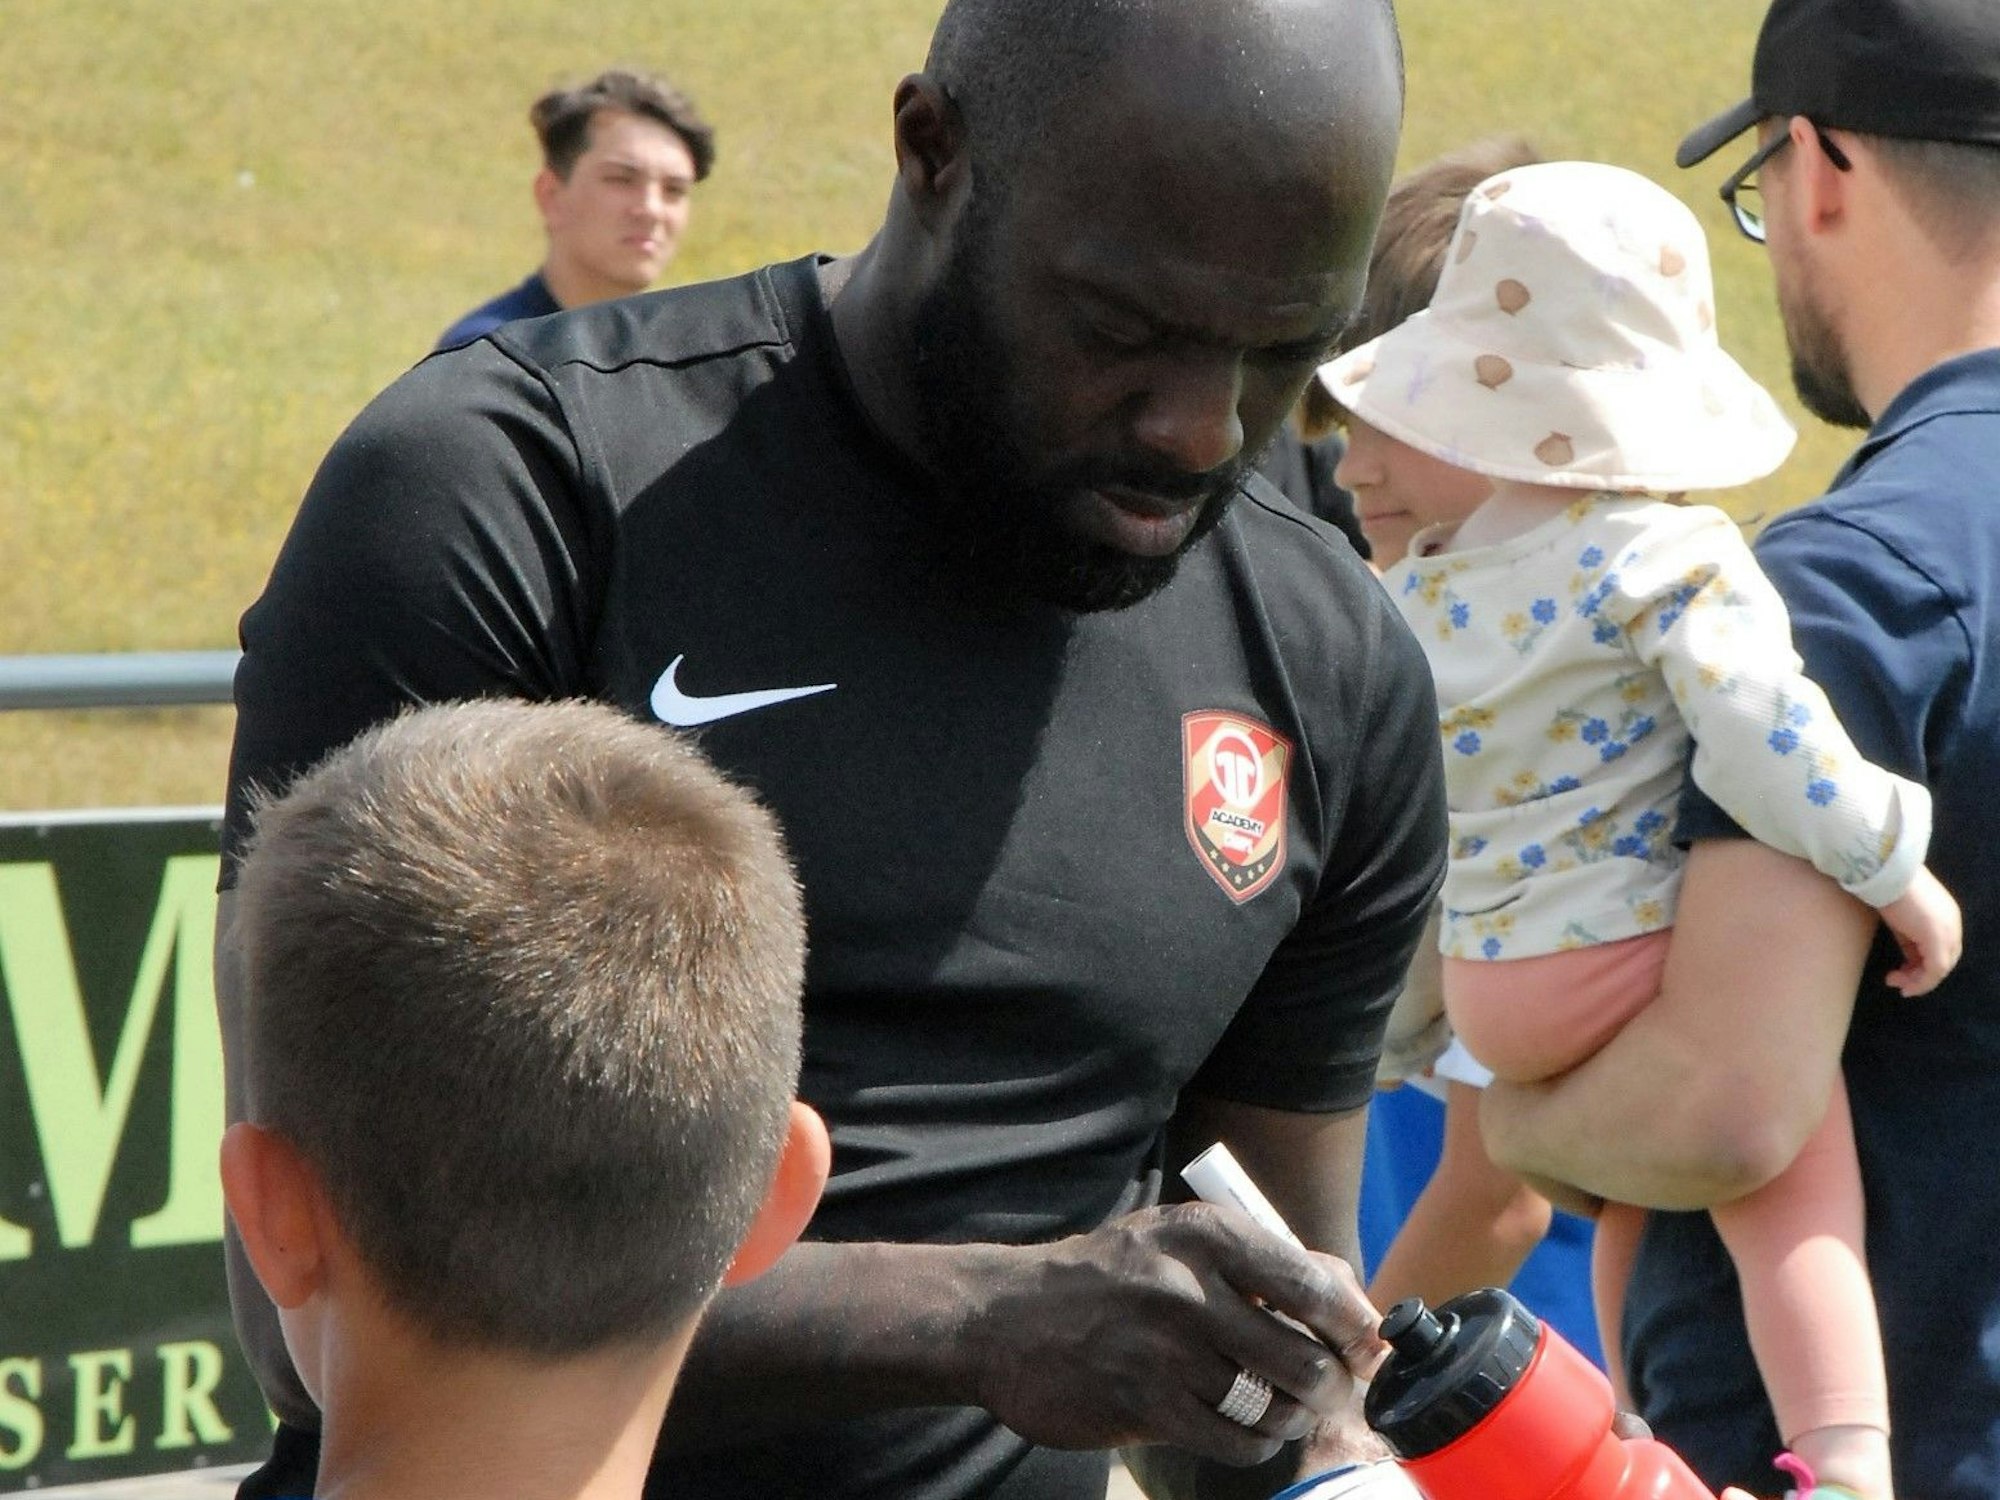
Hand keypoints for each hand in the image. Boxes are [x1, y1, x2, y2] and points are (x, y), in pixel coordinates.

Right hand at [968, 1202, 1385, 1468]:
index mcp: (1205, 1236)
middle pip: (1306, 1358)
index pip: (1313, 1284)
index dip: (1355, 1326)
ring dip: (1291, 1417)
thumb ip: (1261, 1260)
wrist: (1007, 1318)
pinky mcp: (1147, 1406)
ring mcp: (1167, 1352)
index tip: (1368, 1347)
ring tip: (1282, 1407)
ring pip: (1276, 1406)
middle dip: (1330, 1385)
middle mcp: (1190, 1288)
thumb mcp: (1177, 1240)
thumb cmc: (1110, 1276)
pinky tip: (1241, 1425)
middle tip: (1326, 1389)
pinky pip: (1235, 1440)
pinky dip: (1252, 1441)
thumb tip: (1350, 1295)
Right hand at [1879, 864, 1961, 995]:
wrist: (1889, 872)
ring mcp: (1947, 932)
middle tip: (1899, 983)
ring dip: (1918, 981)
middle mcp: (1953, 926)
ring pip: (1940, 968)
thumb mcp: (1901, 917)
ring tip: (1897, 984)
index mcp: (1947, 917)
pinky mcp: (1938, 939)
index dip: (1923, 965)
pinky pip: (1935, 969)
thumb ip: (1909, 936)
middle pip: (1944, 961)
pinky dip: (1920, 981)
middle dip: (1921, 976)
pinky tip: (1903, 984)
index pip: (1942, 949)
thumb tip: (1908, 956)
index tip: (1900, 973)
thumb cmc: (1890, 888)